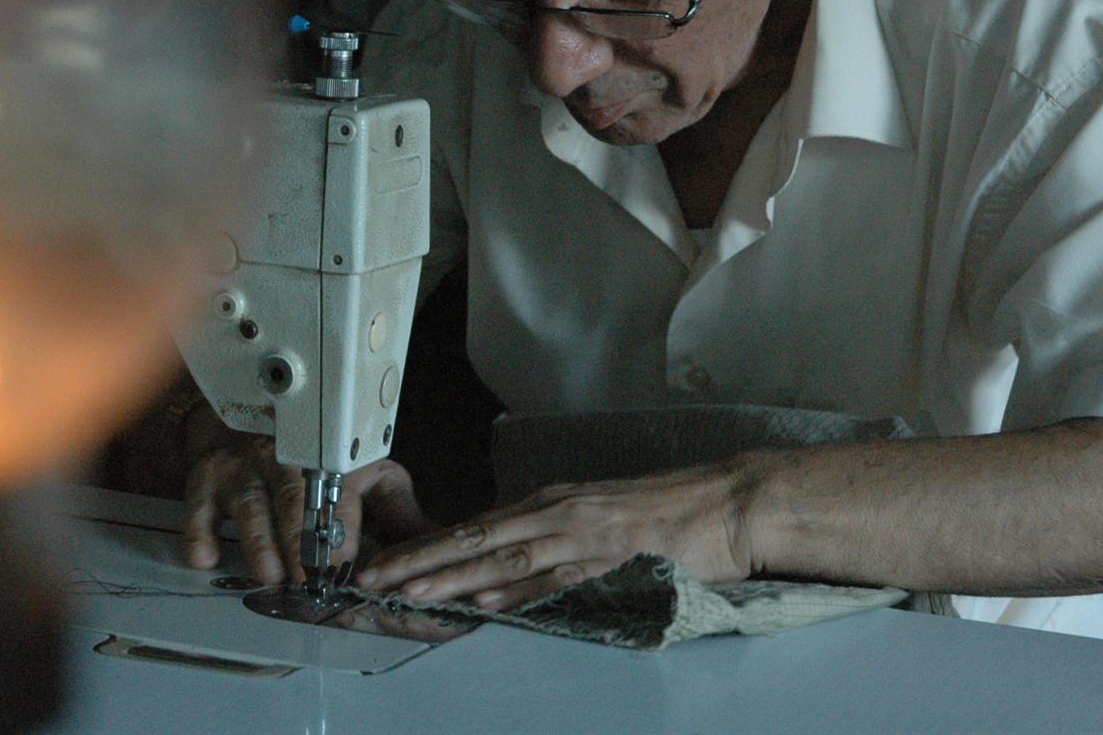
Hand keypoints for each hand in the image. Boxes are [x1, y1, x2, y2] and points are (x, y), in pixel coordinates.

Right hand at [180, 405, 437, 584]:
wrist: (253, 407)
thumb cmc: (322, 452)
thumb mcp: (369, 474)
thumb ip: (400, 515)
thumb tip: (441, 546)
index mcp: (331, 460)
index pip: (339, 495)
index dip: (342, 530)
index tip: (346, 565)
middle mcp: (286, 460)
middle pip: (293, 499)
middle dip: (299, 541)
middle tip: (307, 580)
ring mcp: (243, 467)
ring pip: (250, 501)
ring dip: (259, 539)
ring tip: (269, 573)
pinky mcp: (207, 476)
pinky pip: (198, 505)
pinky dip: (199, 532)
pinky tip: (204, 558)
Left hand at [355, 465, 755, 609]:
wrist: (727, 501)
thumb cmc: (664, 514)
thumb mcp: (593, 524)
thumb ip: (548, 546)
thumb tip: (496, 578)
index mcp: (551, 505)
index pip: (473, 529)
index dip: (425, 549)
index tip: (383, 567)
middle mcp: (558, 512)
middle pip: (475, 538)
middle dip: (421, 560)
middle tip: (374, 578)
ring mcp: (585, 532)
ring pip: (507, 555)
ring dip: (455, 575)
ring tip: (412, 591)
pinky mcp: (615, 554)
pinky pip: (562, 575)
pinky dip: (524, 589)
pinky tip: (490, 601)